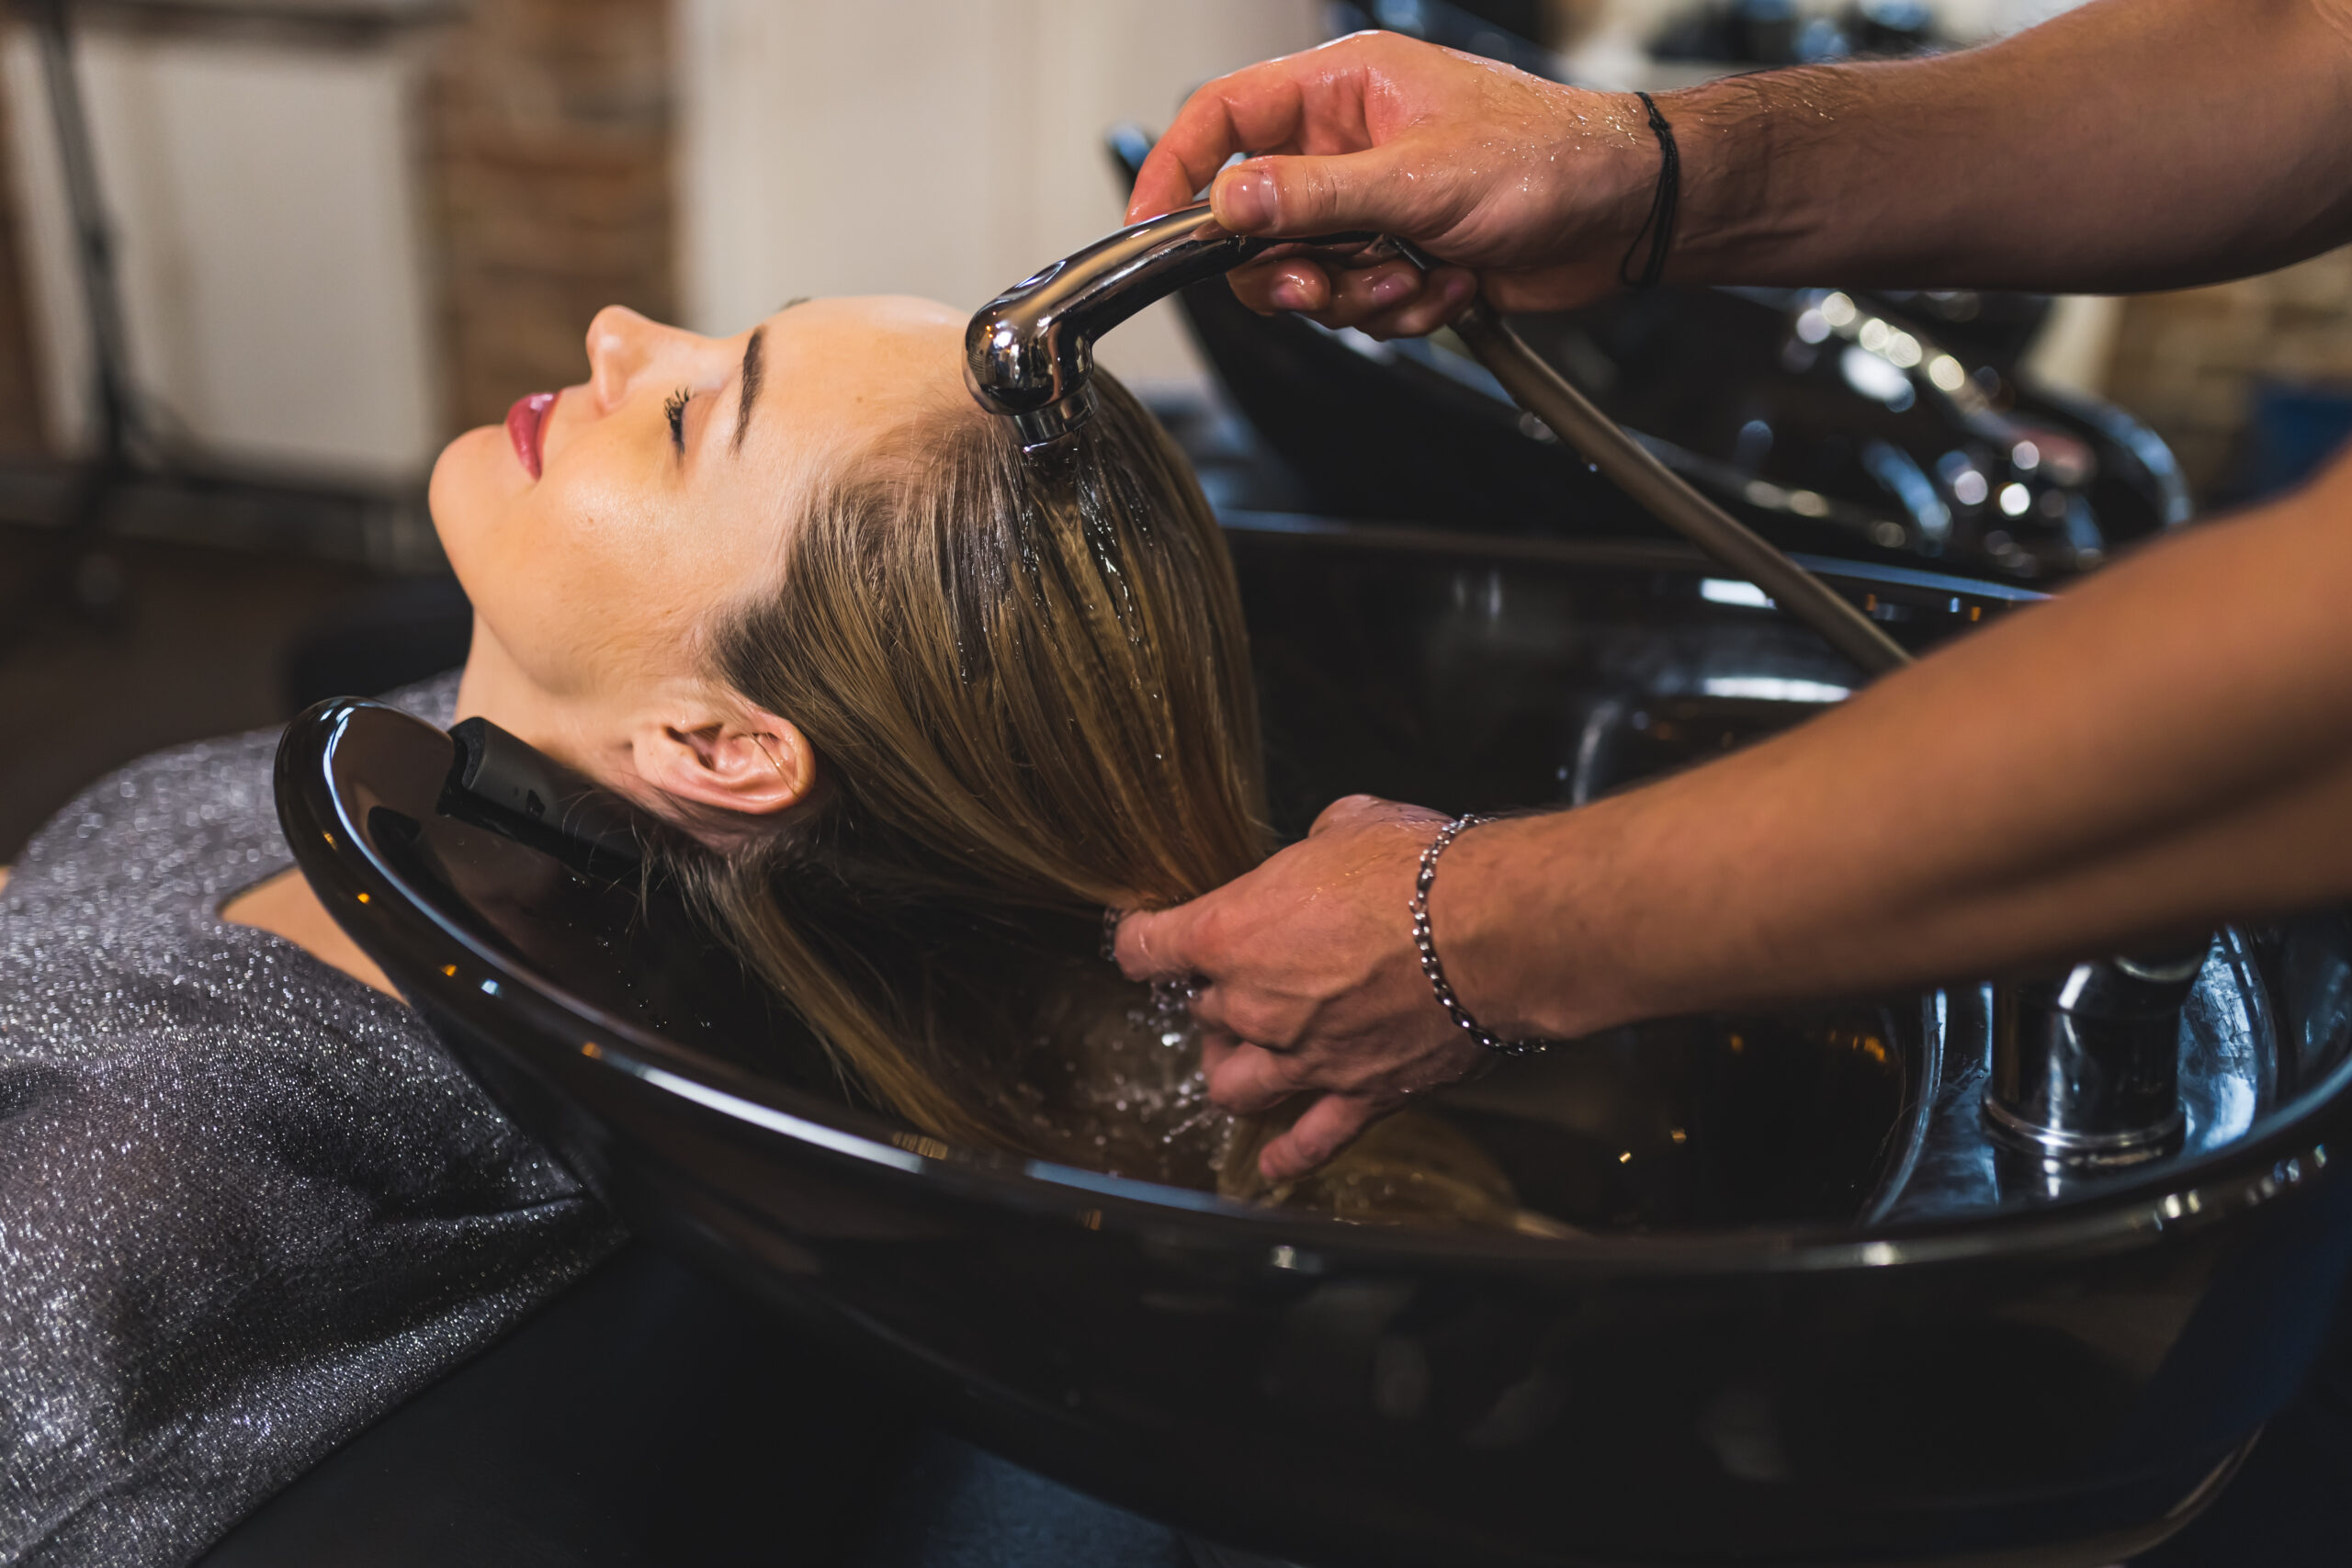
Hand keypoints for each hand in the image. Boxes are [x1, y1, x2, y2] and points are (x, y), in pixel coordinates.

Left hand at [1114, 795, 1491, 1181]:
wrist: (1495, 931)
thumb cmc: (1421, 872)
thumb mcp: (1350, 823)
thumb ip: (1315, 847)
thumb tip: (1323, 848)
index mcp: (1229, 932)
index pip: (1145, 948)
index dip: (1141, 940)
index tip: (1145, 937)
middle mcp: (1252, 1005)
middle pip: (1200, 1013)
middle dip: (1213, 994)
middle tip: (1239, 978)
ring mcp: (1302, 1058)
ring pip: (1233, 1086)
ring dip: (1232, 1070)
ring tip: (1245, 1057)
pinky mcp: (1360, 1093)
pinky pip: (1311, 1140)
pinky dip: (1288, 1154)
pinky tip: (1274, 1161)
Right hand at [1125, 30, 1658, 336]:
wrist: (1629, 215)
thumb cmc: (1552, 161)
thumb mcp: (1420, 180)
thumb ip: (1314, 197)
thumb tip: (1228, 202)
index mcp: (1343, 90)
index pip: (1222, 119)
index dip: (1177, 171)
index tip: (1154, 229)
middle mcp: (1349, 144)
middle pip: (1255, 217)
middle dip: (1286, 266)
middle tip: (1314, 284)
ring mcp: (1374, 205)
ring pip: (1304, 272)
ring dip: (1353, 296)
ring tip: (1412, 280)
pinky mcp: (1400, 256)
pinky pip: (1355, 302)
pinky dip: (1398, 310)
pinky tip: (1448, 287)